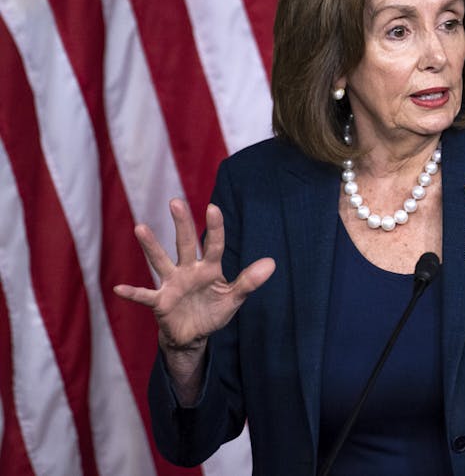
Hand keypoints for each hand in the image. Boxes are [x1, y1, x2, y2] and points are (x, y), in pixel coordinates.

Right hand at [114, 198, 274, 349]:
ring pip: (161, 261)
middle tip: (175, 201)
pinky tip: (119, 288)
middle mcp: (189, 270)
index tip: (213, 208)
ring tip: (140, 227)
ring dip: (151, 246)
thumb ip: (250, 281)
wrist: (194, 336)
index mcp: (210, 268)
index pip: (214, 245)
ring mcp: (172, 284)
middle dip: (182, 224)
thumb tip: (272, 263)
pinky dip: (133, 293)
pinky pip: (145, 295)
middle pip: (186, 244)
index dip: (215, 228)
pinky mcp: (161, 302)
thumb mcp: (234, 298)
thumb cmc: (213, 311)